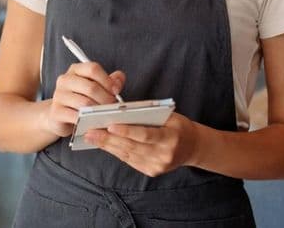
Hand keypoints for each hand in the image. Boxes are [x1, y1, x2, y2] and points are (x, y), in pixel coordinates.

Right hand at [42, 62, 125, 137]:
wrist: (59, 116)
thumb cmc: (81, 99)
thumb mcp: (95, 87)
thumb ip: (109, 81)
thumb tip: (119, 78)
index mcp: (75, 70)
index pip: (93, 69)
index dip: (107, 80)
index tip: (116, 91)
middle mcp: (65, 80)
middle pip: (91, 87)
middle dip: (106, 99)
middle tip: (113, 107)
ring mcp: (59, 95)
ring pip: (85, 103)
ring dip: (99, 111)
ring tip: (106, 115)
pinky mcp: (56, 111)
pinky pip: (77, 116)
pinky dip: (89, 121)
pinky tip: (95, 123)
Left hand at [84, 113, 199, 176]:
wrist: (193, 147)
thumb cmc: (178, 126)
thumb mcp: (169, 116)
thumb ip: (148, 115)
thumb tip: (120, 112)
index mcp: (170, 137)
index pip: (145, 134)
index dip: (127, 131)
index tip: (109, 126)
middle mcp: (163, 155)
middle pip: (132, 146)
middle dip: (108, 139)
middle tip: (90, 131)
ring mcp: (156, 166)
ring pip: (127, 154)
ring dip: (107, 145)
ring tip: (91, 136)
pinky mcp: (150, 171)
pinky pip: (129, 160)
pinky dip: (115, 150)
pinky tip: (103, 144)